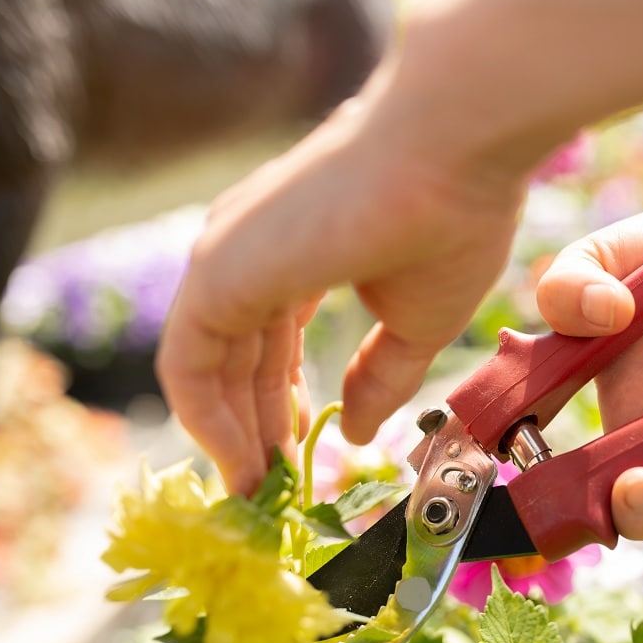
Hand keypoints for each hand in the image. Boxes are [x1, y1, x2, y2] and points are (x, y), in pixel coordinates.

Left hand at [157, 99, 528, 494]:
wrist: (453, 152)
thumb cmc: (449, 223)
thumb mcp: (416, 322)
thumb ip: (380, 376)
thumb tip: (354, 431)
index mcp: (297, 252)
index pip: (272, 338)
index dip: (284, 400)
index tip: (302, 451)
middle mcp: (251, 250)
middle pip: (238, 356)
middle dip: (255, 425)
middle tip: (272, 486)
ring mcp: (228, 256)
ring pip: (208, 365)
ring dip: (231, 434)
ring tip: (256, 491)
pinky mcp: (215, 271)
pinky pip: (189, 366)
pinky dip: (208, 420)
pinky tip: (241, 463)